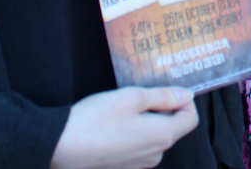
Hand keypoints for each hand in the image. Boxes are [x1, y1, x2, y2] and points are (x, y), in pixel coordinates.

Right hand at [50, 87, 197, 168]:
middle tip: (137, 95)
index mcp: (162, 136)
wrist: (60, 147)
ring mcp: (138, 165)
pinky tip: (111, 125)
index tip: (165, 89)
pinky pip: (137, 147)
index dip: (184, 100)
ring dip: (145, 121)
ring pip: (153, 137)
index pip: (191, 119)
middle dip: (161, 109)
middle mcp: (155, 155)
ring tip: (120, 110)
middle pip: (172, 128)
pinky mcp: (123, 168)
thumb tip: (186, 94)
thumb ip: (163, 96)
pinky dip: (132, 134)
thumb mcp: (131, 98)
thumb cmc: (95, 119)